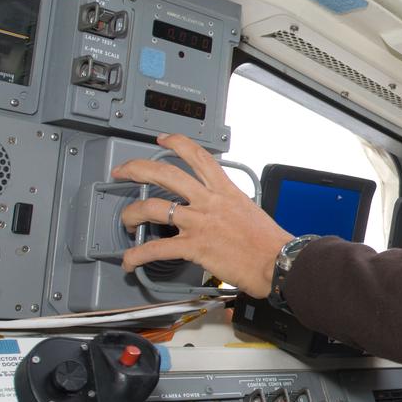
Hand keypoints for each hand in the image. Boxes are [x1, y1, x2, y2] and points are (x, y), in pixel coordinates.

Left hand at [112, 133, 291, 297]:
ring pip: (152, 207)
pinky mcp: (193, 246)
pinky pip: (155, 248)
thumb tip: (220, 213)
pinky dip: (136, 255)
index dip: (176, 143)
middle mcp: (209, 202)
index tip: (163, 140)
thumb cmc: (270, 243)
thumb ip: (230, 207)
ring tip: (126, 220)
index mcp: (225, 191)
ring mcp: (199, 223)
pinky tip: (129, 260)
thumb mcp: (251, 211)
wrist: (278, 262)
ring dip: (131, 213)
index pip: (198, 156)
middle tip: (123, 171)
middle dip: (137, 169)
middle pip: (165, 174)